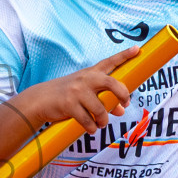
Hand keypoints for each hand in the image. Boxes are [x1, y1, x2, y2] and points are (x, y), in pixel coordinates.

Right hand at [24, 44, 138, 132]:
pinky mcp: (69, 104)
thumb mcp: (85, 93)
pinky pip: (88, 120)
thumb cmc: (67, 95)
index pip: (110, 62)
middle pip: (112, 83)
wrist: (40, 99)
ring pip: (101, 109)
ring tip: (101, 124)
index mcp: (90, 73)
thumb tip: (121, 110)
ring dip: (104, 120)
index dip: (125, 55)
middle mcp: (85, 79)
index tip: (137, 49)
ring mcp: (77, 91)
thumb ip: (105, 99)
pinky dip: (92, 128)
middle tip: (125, 103)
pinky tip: (91, 128)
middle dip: (122, 94)